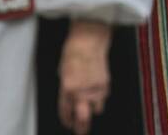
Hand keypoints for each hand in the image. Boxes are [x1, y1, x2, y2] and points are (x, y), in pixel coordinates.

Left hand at [58, 20, 111, 134]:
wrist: (88, 41)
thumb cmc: (73, 53)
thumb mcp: (62, 73)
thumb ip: (66, 89)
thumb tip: (70, 98)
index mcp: (67, 90)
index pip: (66, 112)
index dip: (67, 120)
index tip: (68, 124)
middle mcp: (81, 92)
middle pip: (83, 118)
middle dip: (82, 128)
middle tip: (81, 132)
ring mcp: (95, 88)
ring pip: (96, 110)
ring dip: (93, 111)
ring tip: (91, 111)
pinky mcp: (105, 83)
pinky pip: (103, 97)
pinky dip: (100, 98)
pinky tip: (97, 94)